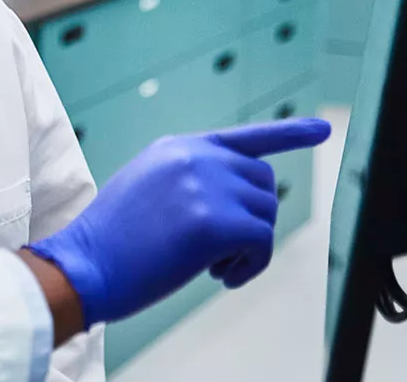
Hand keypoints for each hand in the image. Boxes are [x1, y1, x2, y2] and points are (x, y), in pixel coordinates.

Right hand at [27, 118, 330, 326]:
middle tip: (220, 251)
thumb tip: (233, 200)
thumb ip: (188, 180)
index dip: (289, 134)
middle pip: (262, 182)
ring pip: (265, 213)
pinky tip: (221, 276)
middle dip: (251, 218)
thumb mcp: (146, 188)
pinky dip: (251, 267)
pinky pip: (262, 243)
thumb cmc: (110, 241)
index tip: (322, 129)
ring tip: (212, 264)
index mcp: (177, 148)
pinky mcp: (215, 222)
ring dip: (249, 246)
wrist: (85, 264)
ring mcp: (205, 186)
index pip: (245, 136)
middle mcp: (195, 158)